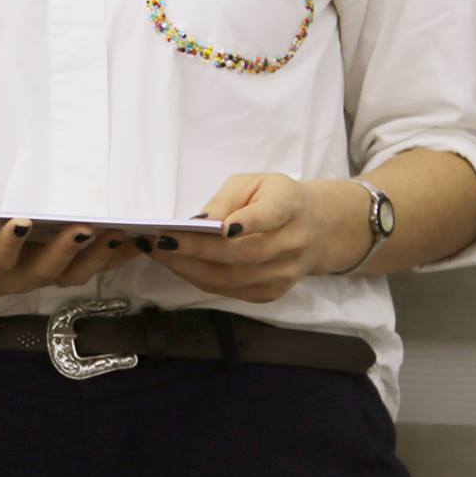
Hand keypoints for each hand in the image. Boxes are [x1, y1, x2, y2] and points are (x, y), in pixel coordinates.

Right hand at [0, 216, 141, 302]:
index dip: (9, 244)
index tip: (21, 223)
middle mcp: (17, 278)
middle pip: (46, 270)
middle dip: (68, 250)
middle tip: (88, 226)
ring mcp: (41, 275)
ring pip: (75, 273)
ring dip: (101, 255)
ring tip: (124, 232)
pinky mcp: (58, 270)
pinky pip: (90, 267)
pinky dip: (115, 255)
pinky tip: (140, 238)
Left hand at [148, 173, 361, 302]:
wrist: (315, 228)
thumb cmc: (274, 199)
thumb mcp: (254, 184)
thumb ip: (227, 199)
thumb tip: (197, 223)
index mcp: (290, 206)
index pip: (269, 216)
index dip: (246, 222)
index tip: (218, 226)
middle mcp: (292, 244)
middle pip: (242, 254)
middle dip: (196, 250)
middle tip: (160, 241)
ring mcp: (284, 274)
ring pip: (232, 278)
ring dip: (190, 269)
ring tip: (160, 254)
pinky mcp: (272, 293)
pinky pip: (231, 290)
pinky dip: (200, 279)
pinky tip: (178, 265)